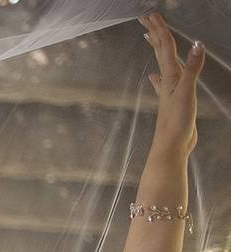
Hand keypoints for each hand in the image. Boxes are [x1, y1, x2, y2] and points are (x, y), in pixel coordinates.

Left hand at [138, 13, 203, 156]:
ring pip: (163, 64)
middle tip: (146, 17)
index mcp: (171, 76)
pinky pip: (165, 84)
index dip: (160, 30)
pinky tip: (154, 77)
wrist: (172, 146)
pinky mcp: (173, 102)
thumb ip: (192, 69)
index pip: (165, 48)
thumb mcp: (186, 92)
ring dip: (157, 50)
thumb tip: (196, 45)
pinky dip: (160, 77)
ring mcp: (169, 91)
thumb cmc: (176, 122)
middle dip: (155, 33)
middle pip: (160, 51)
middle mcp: (168, 81)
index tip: (150, 14)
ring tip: (150, 38)